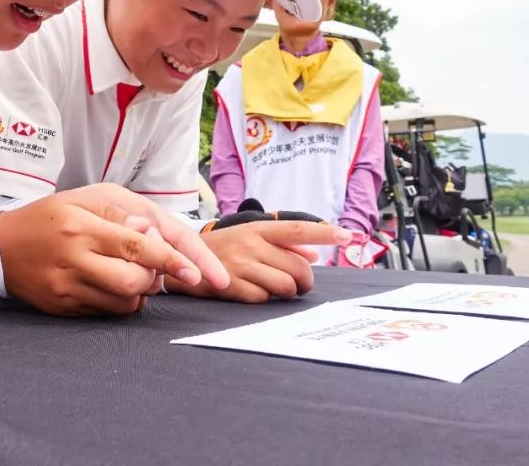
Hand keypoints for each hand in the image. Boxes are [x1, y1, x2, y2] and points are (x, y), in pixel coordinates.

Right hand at [0, 184, 228, 315]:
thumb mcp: (87, 198)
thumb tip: (154, 234)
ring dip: (142, 291)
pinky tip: (113, 284)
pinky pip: (107, 313)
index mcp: (83, 226)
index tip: (198, 275)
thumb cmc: (52, 216)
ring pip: (125, 303)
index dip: (172, 261)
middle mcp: (75, 258)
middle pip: (135, 281)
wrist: (0, 247)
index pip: (138, 246)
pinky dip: (122, 302)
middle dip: (156, 277)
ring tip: (132, 272)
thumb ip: (124, 213)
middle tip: (154, 265)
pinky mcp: (63, 308)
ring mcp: (68, 287)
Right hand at [167, 219, 351, 302]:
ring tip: (275, 289)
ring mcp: (241, 265)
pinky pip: (263, 299)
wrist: (179, 260)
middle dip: (303, 282)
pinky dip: (262, 299)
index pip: (298, 230)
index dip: (324, 233)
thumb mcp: (250, 237)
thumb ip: (283, 244)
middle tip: (297, 285)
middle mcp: (251, 244)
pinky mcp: (231, 286)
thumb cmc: (223, 249)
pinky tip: (250, 292)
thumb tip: (314, 255)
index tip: (348, 235)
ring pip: (285, 287)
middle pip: (298, 269)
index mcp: (258, 228)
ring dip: (286, 293)